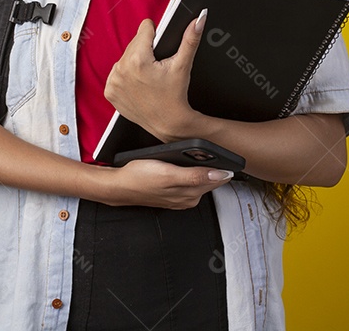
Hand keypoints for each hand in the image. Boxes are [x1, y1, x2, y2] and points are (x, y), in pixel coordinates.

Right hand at [97, 159, 233, 208]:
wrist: (120, 185)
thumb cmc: (140, 177)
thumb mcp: (169, 174)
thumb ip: (196, 176)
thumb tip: (220, 175)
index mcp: (191, 194)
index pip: (218, 179)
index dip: (225, 165)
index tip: (229, 154)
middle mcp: (188, 198)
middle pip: (211, 180)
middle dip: (216, 166)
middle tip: (219, 149)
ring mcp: (181, 197)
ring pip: (201, 180)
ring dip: (205, 168)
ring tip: (206, 154)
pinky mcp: (173, 194)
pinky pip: (190, 182)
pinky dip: (193, 172)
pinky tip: (188, 163)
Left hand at [103, 10, 207, 141]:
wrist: (168, 123)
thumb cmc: (175, 96)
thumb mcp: (183, 65)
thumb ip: (190, 39)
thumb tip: (199, 19)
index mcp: (138, 60)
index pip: (144, 28)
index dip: (155, 34)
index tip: (159, 47)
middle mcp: (122, 69)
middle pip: (134, 43)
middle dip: (145, 50)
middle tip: (156, 66)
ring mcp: (113, 82)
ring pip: (125, 57)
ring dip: (135, 62)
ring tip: (148, 75)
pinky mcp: (109, 91)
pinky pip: (116, 73)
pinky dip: (126, 76)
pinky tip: (138, 83)